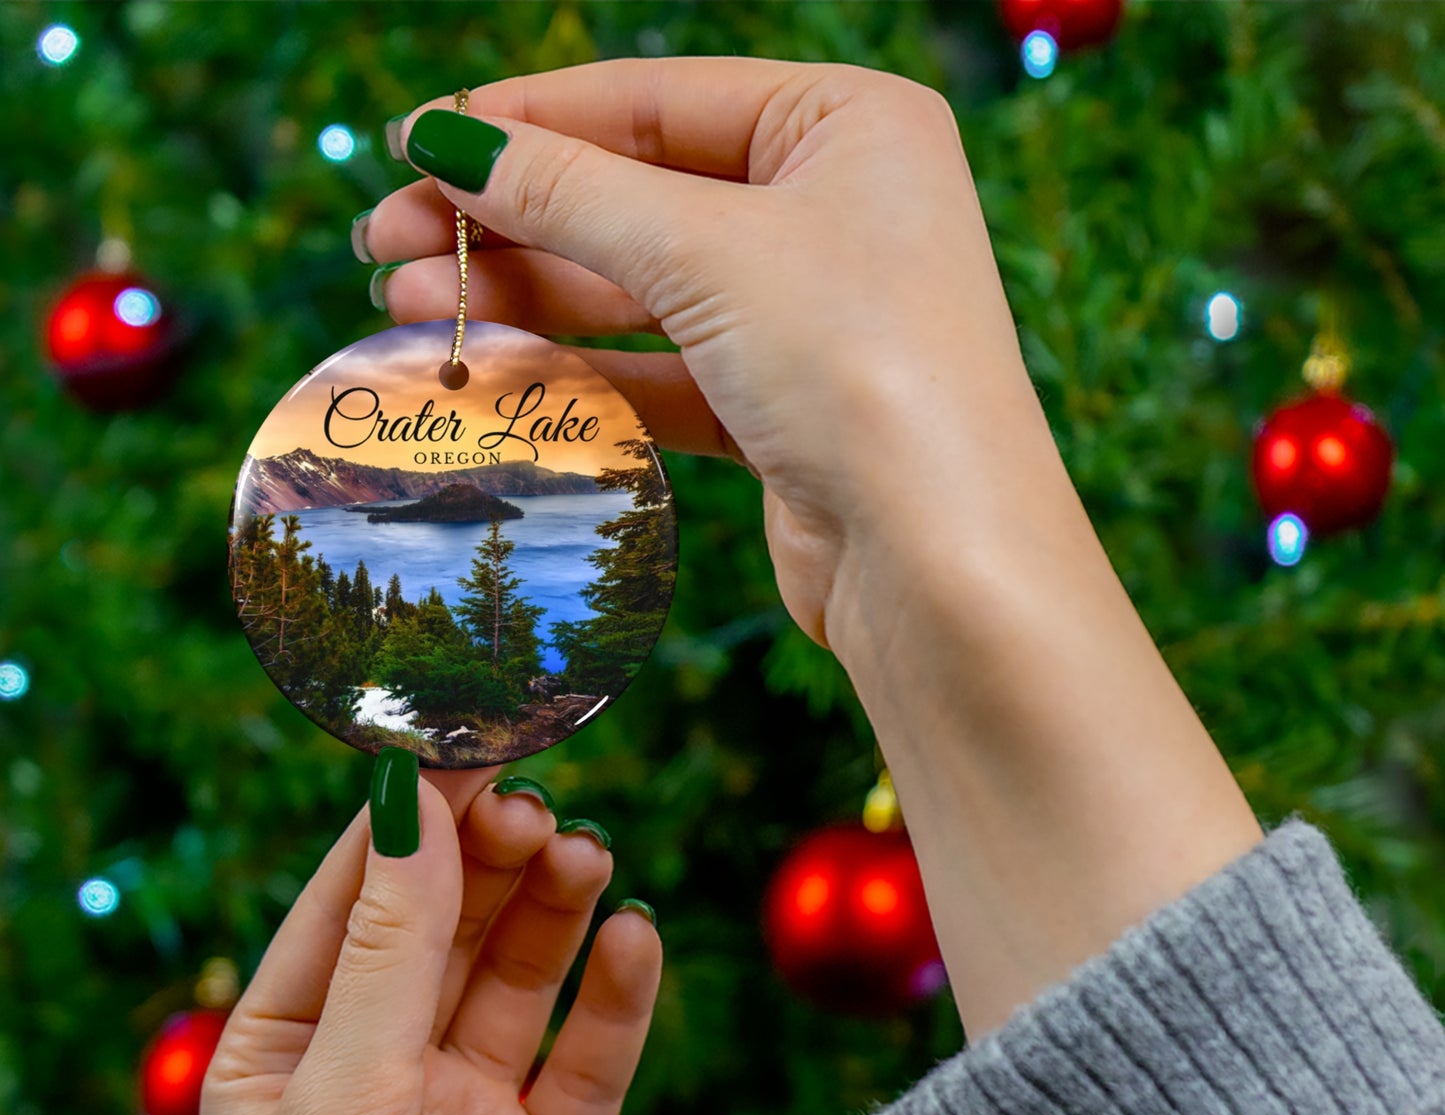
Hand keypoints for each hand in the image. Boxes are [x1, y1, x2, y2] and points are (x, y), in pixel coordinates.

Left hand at [201, 763, 661, 1114]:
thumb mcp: (346, 1095)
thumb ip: (391, 946)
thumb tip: (412, 799)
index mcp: (289, 1052)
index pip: (353, 900)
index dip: (411, 821)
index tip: (469, 743)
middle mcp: (380, 1072)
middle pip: (447, 927)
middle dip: (490, 862)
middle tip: (539, 809)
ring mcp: (469, 1113)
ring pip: (521, 977)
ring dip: (555, 911)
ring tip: (588, 858)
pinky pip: (591, 1055)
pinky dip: (617, 995)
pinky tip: (635, 940)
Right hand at [361, 56, 1052, 662]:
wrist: (939, 562)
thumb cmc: (859, 368)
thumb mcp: (706, 251)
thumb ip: (570, 192)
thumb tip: (447, 140)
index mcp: (847, 125)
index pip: (655, 101)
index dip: (526, 121)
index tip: (413, 143)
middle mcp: (835, 210)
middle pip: (637, 196)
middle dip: (508, 220)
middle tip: (384, 242)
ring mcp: (809, 315)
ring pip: (640, 291)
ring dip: (525, 299)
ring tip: (405, 307)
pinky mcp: (783, 409)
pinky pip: (661, 372)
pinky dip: (579, 374)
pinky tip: (489, 374)